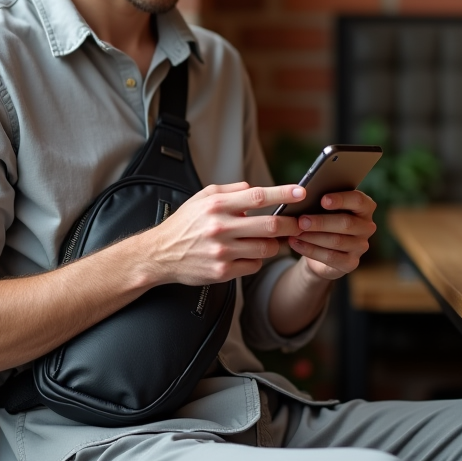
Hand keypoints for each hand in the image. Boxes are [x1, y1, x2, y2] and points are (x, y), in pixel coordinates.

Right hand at [141, 182, 305, 286]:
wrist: (160, 254)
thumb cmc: (184, 224)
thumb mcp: (202, 198)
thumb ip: (230, 191)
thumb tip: (256, 188)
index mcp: (216, 205)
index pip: (257, 196)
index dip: (283, 194)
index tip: (301, 193)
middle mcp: (219, 228)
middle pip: (269, 225)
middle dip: (291, 224)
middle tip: (300, 223)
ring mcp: (221, 252)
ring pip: (266, 248)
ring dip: (274, 244)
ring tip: (271, 240)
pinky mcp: (221, 272)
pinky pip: (254, 265)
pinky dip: (257, 260)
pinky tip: (249, 254)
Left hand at [288, 190, 376, 280]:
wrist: (320, 248)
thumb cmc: (323, 219)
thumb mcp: (323, 208)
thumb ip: (320, 200)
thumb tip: (304, 195)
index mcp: (364, 207)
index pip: (358, 201)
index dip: (341, 200)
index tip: (322, 200)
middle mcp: (367, 227)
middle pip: (346, 223)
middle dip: (321, 222)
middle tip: (301, 220)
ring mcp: (361, 246)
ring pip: (337, 241)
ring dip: (313, 236)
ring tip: (295, 231)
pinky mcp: (350, 263)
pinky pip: (330, 257)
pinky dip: (310, 249)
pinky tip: (295, 243)